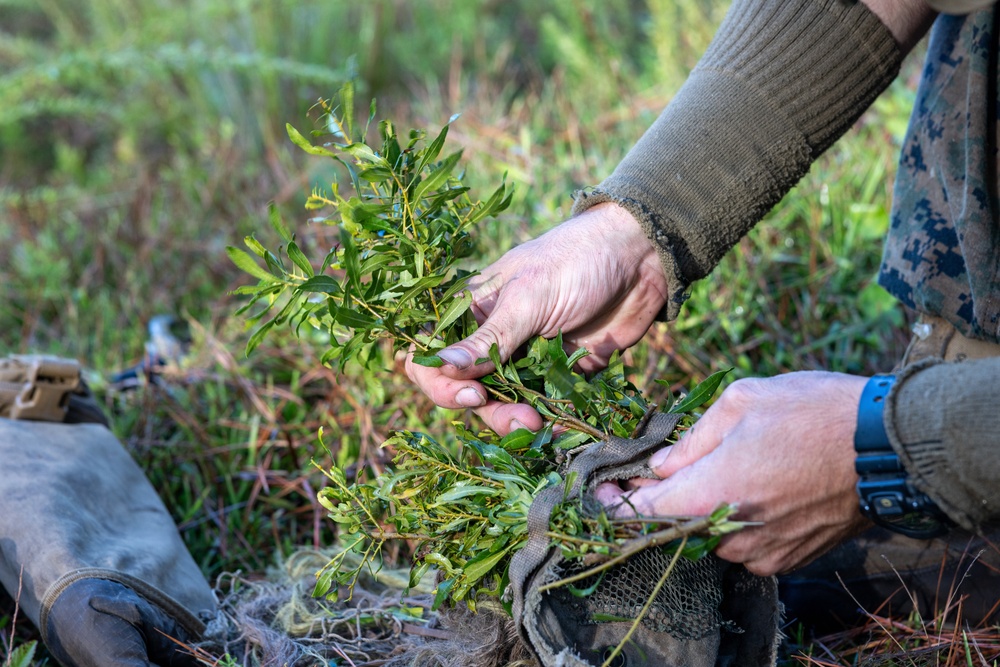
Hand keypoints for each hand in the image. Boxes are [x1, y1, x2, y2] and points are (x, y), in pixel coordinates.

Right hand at [405, 202, 668, 434]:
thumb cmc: (576, 261)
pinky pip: (543, 407)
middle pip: (467, 390)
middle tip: (520, 418)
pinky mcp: (559, 374)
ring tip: (541, 425)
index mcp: (472, 312)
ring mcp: (525, 359)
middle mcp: (492, 339)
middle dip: (488, 410)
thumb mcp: (528, 297)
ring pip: (503, 405)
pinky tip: (559, 430)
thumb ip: (489, 338)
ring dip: (516, 422)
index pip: (432, 356)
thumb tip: (442, 367)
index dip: (440, 382)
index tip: (472, 394)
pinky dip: (548, 423)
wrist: (641, 258)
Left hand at [595, 371, 870, 575]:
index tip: (601, 489)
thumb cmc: (813, 413)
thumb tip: (661, 465)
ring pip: (709, 535)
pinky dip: (735, 520)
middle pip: (674, 525)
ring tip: (721, 468)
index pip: (643, 511)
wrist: (886, 447)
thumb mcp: (741, 403)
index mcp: (714, 492)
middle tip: (658, 469)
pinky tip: (753, 487)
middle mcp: (733, 533)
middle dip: (661, 497)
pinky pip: (743, 544)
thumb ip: (691, 440)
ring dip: (702, 508)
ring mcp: (762, 552)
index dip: (615, 502)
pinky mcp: (787, 559)